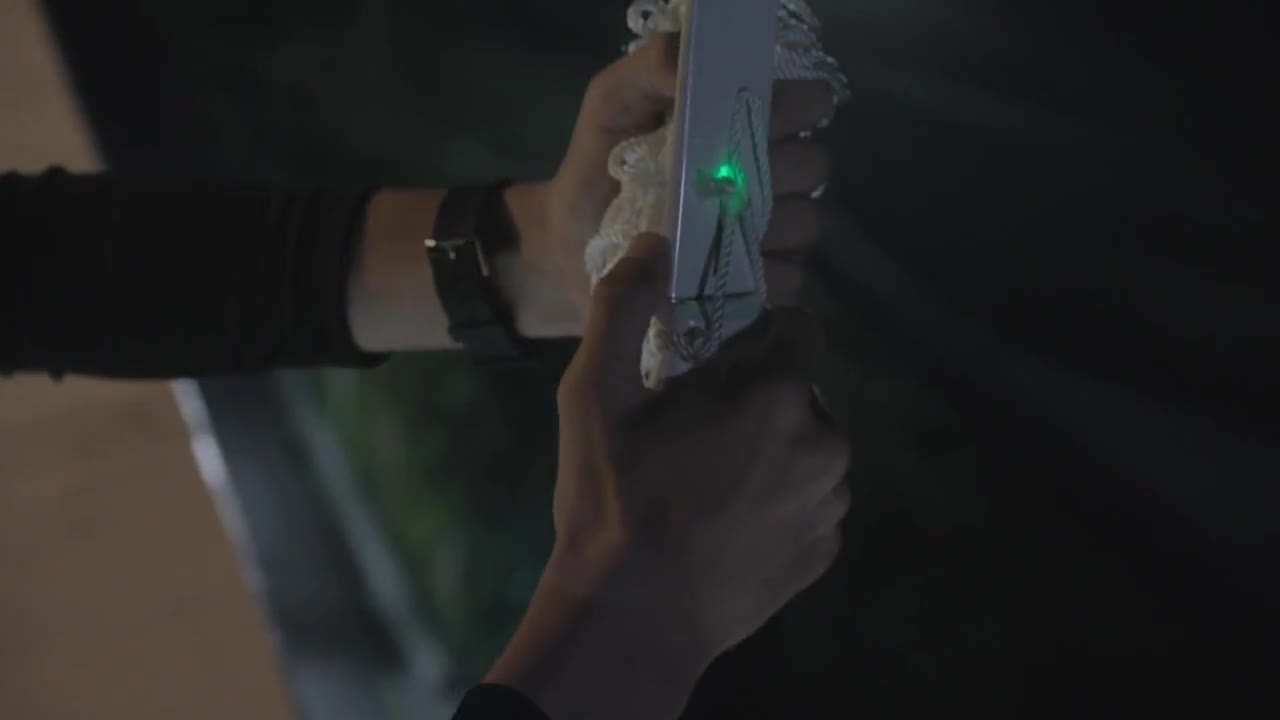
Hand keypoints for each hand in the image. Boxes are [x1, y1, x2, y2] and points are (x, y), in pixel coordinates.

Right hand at [486, 233, 850, 719]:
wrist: (633, 620)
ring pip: (808, 447)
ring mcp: (830, 504)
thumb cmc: (611, 500)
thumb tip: (653, 242)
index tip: (714, 367)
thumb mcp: (591, 395)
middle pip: (800, 391)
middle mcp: (823, 443)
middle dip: (759, 399)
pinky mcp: (826, 551)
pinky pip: (810, 502)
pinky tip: (727, 525)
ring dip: (773, 450)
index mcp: (777, 395)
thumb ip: (622, 307)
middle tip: (697, 434)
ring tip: (708, 485)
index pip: (800, 328)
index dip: (756, 339)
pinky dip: (779, 502)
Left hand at [520, 33, 837, 330]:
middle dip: (772, 172)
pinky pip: (788, 278)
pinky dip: (754, 277)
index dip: (793, 110)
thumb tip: (691, 67)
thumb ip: (650, 68)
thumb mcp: (613, 104)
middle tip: (719, 184)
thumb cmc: (599, 168)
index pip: (809, 103)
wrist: (573, 246)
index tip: (755, 123)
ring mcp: (774, 232)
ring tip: (705, 233)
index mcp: (745, 123)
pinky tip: (713, 274)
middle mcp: (773, 173)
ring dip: (759, 228)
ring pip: (804, 222)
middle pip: (812, 165)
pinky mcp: (765, 284)